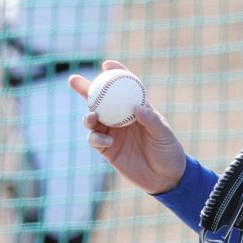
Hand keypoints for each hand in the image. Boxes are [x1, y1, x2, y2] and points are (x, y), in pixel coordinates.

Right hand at [69, 59, 187, 194]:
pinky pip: (94, 139)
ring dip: (88, 115)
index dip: (115, 74)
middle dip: (85, 88)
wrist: (166, 178)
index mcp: (137, 109)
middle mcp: (122, 118)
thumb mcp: (164, 135)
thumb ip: (151, 121)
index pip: (125, 88)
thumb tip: (137, 108)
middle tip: (74, 80)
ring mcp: (112, 133)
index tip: (107, 65)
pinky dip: (96, 138)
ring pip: (92, 119)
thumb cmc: (169, 152)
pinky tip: (107, 141)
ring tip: (92, 116)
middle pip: (100, 100)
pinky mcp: (107, 149)